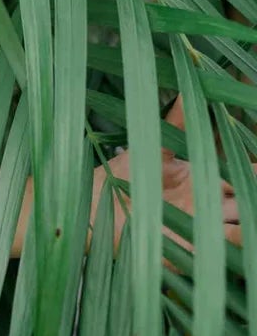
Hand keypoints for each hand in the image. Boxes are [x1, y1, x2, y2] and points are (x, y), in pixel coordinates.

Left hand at [93, 94, 244, 255]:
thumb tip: (190, 86)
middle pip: (246, 196)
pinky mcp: (192, 249)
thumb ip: (176, 121)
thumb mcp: (154, 145)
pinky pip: (225, 247)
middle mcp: (207, 204)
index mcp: (202, 179)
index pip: (242, 172)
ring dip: (253, 212)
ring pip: (243, 221)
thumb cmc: (124, 176)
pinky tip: (248, 230)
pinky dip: (242, 240)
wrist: (95, 206)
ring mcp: (202, 228)